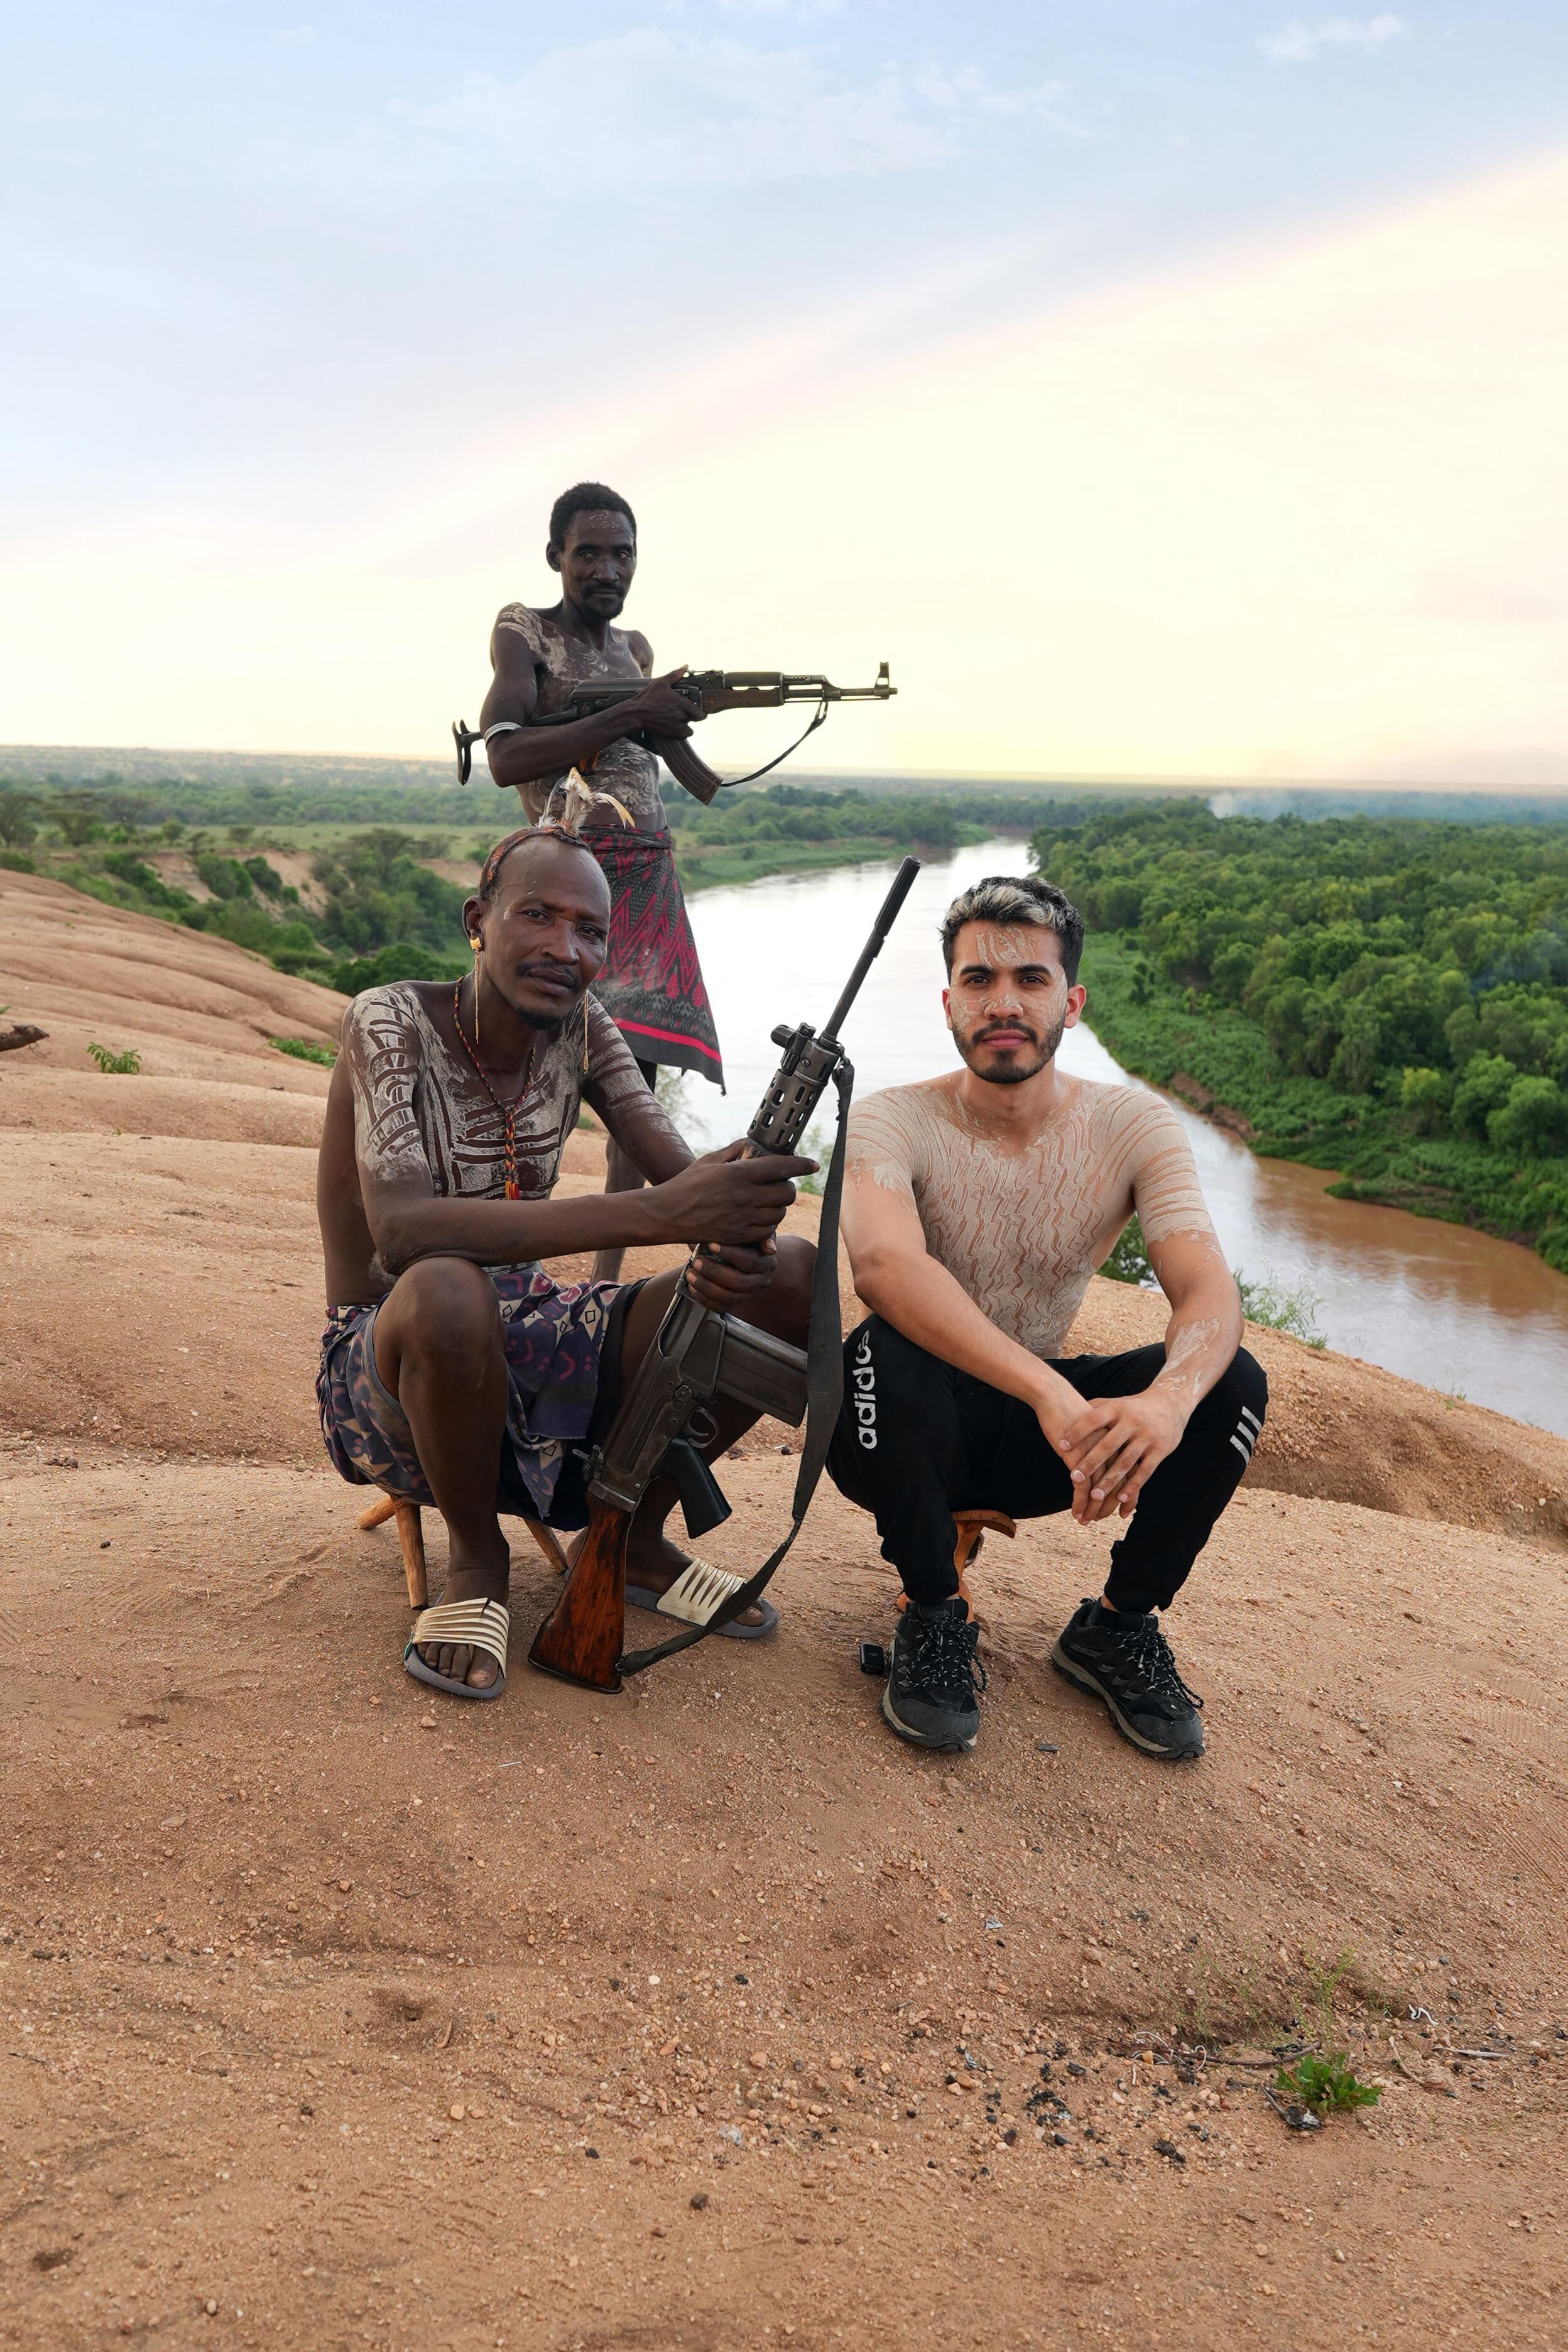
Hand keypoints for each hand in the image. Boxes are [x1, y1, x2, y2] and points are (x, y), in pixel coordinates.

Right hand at [621, 666, 700, 739]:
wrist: (636, 714)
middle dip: (693, 716)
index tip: (697, 708)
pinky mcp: (671, 734)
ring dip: (687, 724)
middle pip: (696, 720)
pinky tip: (675, 725)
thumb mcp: (661, 683)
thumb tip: (685, 666)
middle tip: (687, 711)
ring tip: (679, 718)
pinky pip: (683, 735)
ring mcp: (677, 727)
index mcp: (682, 704)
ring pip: (690, 729)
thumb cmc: (647, 698)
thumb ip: (675, 675)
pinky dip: (681, 732)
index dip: (701, 711)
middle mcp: (682, 717)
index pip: (701, 714)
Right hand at [650, 1141, 816, 1247]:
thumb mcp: (709, 1160)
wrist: (667, 1214)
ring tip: (768, 1200)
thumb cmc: (687, 1184)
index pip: (781, 1167)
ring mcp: (743, 1218)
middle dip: (789, 1187)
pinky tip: (759, 1216)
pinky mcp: (739, 1236)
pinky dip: (769, 1223)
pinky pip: (767, 1231)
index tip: (813, 1165)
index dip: (802, 1165)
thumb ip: (734, 1151)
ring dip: (779, 1206)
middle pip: (787, 1193)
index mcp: (739, 1174)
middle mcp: (745, 1197)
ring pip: (779, 1213)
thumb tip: (753, 1143)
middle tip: (780, 1184)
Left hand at [684, 1236, 779, 1310]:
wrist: (740, 1253)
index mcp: (767, 1262)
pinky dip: (704, 1298)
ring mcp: (748, 1294)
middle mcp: (761, 1280)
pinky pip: (720, 1306)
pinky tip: (694, 1287)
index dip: (730, 1254)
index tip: (711, 1244)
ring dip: (706, 1286)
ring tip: (691, 1274)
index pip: (749, 1261)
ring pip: (729, 1296)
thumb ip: (757, 1236)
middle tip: (697, 1261)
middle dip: (715, 1271)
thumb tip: (770, 1248)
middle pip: (739, 1282)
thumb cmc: (743, 1239)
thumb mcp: (751, 1233)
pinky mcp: (736, 1303)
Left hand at [1042, 1386, 1189, 1522]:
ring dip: (1110, 1481)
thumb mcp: (1117, 1402)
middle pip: (1108, 1445)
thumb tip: (1071, 1410)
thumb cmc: (1135, 1407)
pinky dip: (1133, 1486)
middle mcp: (1132, 1422)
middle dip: (1090, 1462)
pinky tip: (1120, 1499)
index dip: (1077, 1432)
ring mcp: (1147, 1437)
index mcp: (1118, 1409)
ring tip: (1094, 1496)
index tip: (1061, 1446)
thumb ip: (1096, 1407)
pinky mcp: (1160, 1450)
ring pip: (1125, 1462)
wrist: (1171, 1403)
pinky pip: (1145, 1471)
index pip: (1094, 1419)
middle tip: (1074, 1478)